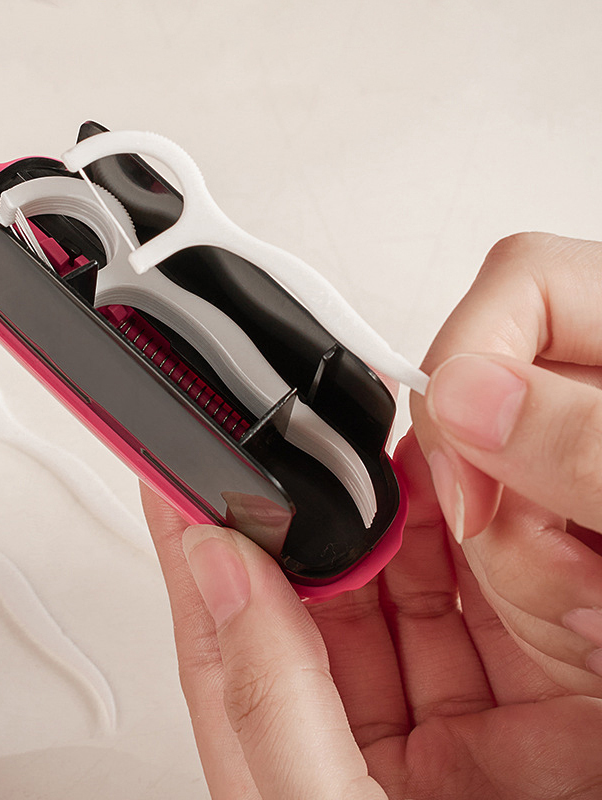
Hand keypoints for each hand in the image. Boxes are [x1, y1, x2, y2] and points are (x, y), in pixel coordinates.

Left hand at [141, 430, 601, 799]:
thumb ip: (264, 692)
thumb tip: (215, 568)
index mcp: (278, 765)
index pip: (217, 624)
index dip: (192, 534)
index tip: (177, 463)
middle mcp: (347, 740)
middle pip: (316, 595)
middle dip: (311, 513)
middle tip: (305, 442)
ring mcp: (433, 734)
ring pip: (399, 596)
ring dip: (392, 524)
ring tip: (381, 457)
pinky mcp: (512, 730)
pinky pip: (480, 620)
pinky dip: (472, 560)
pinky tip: (461, 509)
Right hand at [410, 233, 601, 695]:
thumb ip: (592, 442)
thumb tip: (463, 395)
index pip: (520, 286)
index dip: (467, 373)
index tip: (474, 490)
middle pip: (482, 410)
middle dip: (508, 523)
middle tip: (584, 588)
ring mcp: (589, 450)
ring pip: (486, 493)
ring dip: (531, 584)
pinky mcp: (576, 509)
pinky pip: (511, 547)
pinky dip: (543, 607)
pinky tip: (597, 625)